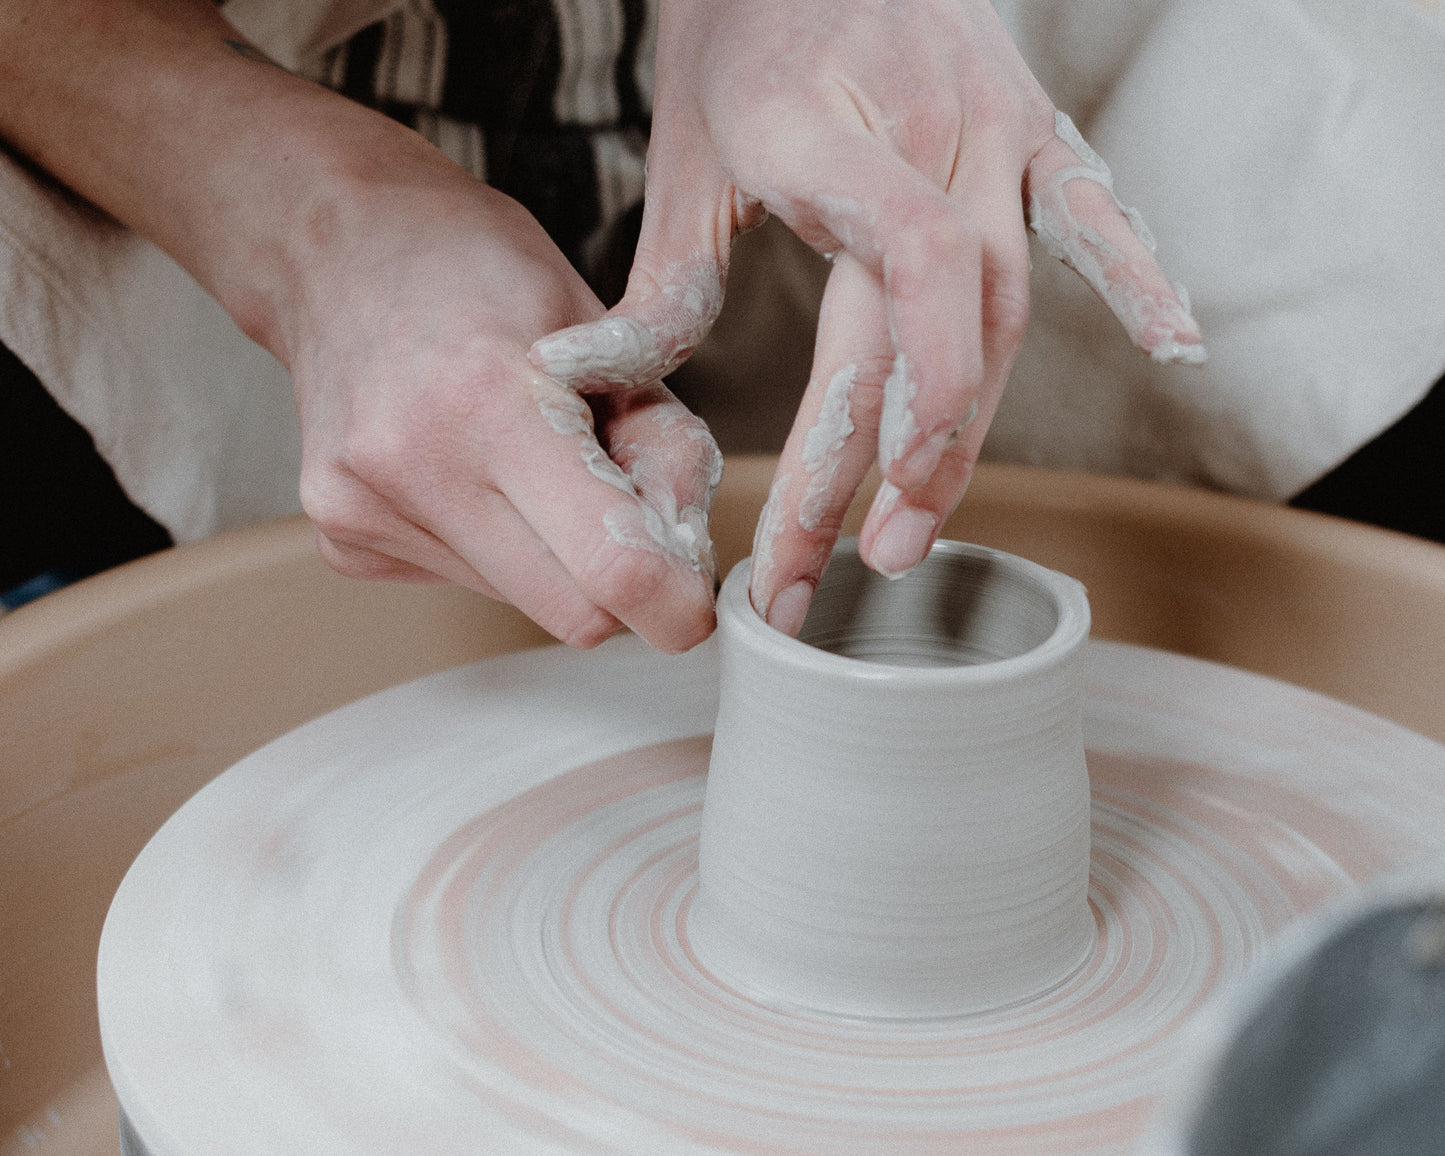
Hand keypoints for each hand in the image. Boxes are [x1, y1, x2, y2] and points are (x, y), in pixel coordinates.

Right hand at [288, 175, 720, 652]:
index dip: (675, 602)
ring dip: (554, 556)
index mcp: (490, 400)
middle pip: (575, 614)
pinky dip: (496, 545)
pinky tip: (468, 470)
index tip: (695, 597)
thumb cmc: (477, 268)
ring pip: (524, 602)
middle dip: (620, 582)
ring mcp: (363, 511)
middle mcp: (413, 467)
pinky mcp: (342, 540)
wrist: (332, 246)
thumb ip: (662, 443)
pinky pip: (466, 583)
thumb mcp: (601, 328)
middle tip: (622, 509)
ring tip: (527, 462)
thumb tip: (688, 561)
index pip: (612, 568)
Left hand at [529, 0, 1203, 634]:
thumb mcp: (684, 155)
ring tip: (925, 516)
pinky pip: (1093, 205)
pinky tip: (1178, 339)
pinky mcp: (1030, 119)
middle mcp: (925, 130)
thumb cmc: (735, 36)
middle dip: (910, 456)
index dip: (879, 419)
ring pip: (1010, 297)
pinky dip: (1136, 275)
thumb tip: (602, 385)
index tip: (823, 528)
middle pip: (944, 323)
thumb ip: (666, 281)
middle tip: (873, 558)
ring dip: (975, 420)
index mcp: (824, 134)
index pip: (887, 292)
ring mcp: (990, 122)